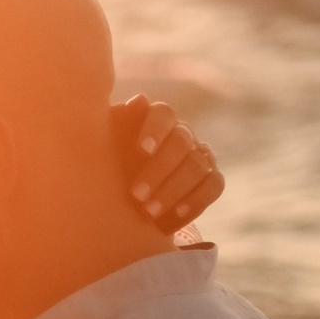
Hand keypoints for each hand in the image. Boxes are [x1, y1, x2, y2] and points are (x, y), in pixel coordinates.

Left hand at [116, 94, 223, 229]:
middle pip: (181, 143)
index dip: (155, 129)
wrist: (126, 196)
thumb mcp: (105, 143)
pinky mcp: (211, 179)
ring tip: (149, 212)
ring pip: (197, 166)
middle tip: (136, 195)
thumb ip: (119, 122)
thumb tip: (140, 101)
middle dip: (159, 171)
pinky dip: (196, 202)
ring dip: (173, 190)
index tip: (141, 150)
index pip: (163, 114)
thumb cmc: (111, 164)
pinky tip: (174, 217)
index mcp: (158, 120)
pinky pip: (213, 186)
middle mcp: (183, 134)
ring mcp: (201, 156)